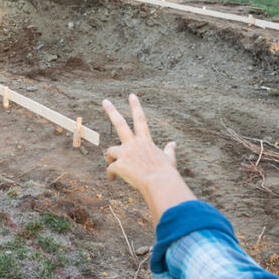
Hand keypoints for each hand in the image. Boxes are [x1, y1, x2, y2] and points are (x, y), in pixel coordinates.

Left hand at [102, 94, 195, 224]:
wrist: (159, 183)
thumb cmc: (166, 173)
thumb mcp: (169, 159)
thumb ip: (169, 150)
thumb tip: (174, 143)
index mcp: (146, 141)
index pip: (140, 120)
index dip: (136, 107)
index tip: (131, 95)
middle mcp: (134, 144)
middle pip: (120, 124)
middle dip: (112, 111)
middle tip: (105, 101)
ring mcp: (125, 154)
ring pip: (109, 151)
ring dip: (110, 158)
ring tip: (113, 165)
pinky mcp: (119, 165)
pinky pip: (110, 169)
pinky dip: (111, 174)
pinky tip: (113, 179)